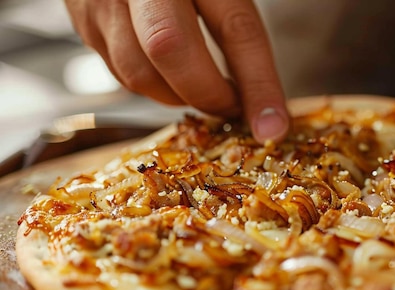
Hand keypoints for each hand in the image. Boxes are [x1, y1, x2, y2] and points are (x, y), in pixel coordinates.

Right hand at [64, 0, 289, 142]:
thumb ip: (238, 26)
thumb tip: (266, 106)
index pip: (235, 28)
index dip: (259, 84)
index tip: (273, 127)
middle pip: (172, 50)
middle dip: (208, 93)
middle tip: (232, 107)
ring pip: (139, 72)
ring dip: (179, 95)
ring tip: (204, 89)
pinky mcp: (82, 17)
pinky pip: (119, 72)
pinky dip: (153, 86)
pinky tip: (172, 76)